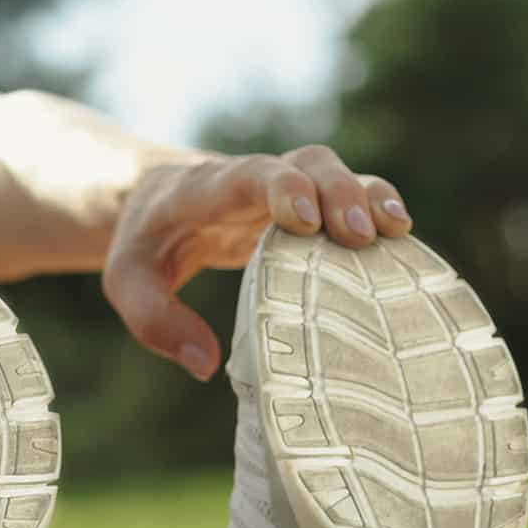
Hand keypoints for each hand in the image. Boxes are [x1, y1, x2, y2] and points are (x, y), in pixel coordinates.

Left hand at [102, 145, 414, 381]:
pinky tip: (401, 240)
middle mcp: (252, 178)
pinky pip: (349, 195)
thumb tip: (206, 364)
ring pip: (333, 171)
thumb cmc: (145, 243)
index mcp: (204, 190)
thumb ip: (155, 320)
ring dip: (368, 195)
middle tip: (360, 237)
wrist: (155, 200)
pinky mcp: (307, 203)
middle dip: (337, 192)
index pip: (246, 175)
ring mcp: (284, 186)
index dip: (280, 189)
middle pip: (305, 163)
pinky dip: (377, 208)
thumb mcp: (126, 282)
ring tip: (396, 231)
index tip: (307, 222)